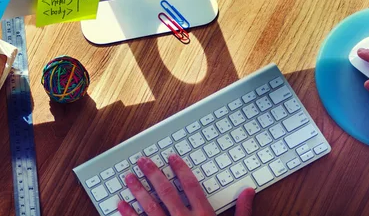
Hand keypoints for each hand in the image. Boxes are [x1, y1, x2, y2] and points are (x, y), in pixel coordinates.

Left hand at [117, 154, 254, 215]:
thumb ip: (242, 211)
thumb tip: (248, 191)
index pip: (190, 185)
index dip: (180, 169)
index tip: (171, 158)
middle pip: (166, 192)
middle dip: (153, 174)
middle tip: (142, 161)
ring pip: (149, 207)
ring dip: (137, 191)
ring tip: (128, 178)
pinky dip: (128, 214)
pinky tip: (120, 204)